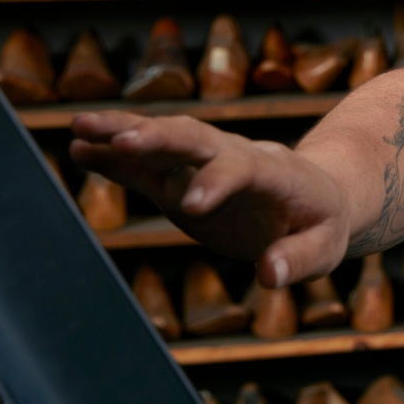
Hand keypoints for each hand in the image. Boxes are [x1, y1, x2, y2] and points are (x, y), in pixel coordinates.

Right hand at [70, 112, 351, 286]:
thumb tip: (269, 275)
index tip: (190, 206)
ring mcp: (203, 163)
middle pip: (195, 138)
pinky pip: (144, 162)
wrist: (317, 190)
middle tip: (123, 141)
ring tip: (79, 128)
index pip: (242, 169)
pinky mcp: (180, 179)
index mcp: (273, 172)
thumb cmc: (322, 222)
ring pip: (164, 138)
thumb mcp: (324, 246)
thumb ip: (298, 259)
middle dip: (160, 138)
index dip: (216, 183)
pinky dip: (114, 155)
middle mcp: (234, 156)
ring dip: (124, 131)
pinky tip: (79, 148)